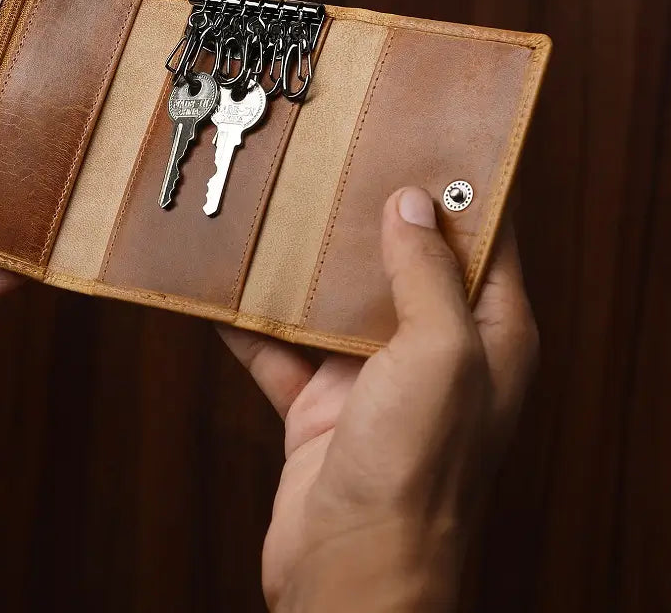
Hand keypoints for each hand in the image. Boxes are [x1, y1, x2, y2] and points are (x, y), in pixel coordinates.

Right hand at [222, 187, 536, 611]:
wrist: (350, 569)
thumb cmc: (417, 474)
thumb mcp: (439, 353)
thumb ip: (425, 273)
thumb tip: (412, 204)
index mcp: (487, 336)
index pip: (485, 243)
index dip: (460, 191)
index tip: (427, 140)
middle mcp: (433, 351)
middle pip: (400, 263)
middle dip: (367, 217)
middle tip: (334, 163)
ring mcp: (372, 377)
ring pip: (334, 301)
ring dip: (303, 266)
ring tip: (275, 214)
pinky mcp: (319, 403)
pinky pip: (278, 347)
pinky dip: (251, 321)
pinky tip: (224, 289)